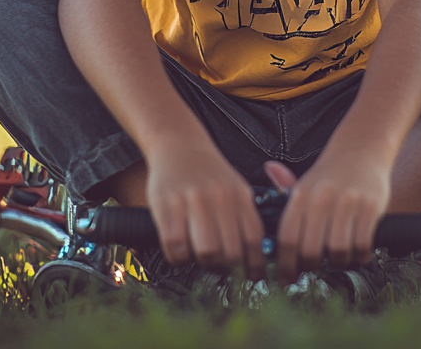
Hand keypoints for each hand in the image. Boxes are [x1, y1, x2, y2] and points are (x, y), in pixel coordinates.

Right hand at [146, 143, 265, 278]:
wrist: (178, 144)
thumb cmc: (209, 173)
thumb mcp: (235, 187)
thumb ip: (244, 217)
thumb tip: (255, 258)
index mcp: (239, 194)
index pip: (254, 238)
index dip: (255, 264)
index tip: (252, 277)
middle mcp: (218, 196)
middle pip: (229, 252)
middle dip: (225, 267)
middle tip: (218, 265)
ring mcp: (191, 199)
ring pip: (204, 251)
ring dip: (201, 263)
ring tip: (198, 257)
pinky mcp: (165, 204)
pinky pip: (174, 246)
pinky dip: (178, 257)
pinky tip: (180, 250)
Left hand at [268, 152, 390, 281]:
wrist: (361, 148)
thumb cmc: (330, 174)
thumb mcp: (305, 185)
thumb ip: (284, 209)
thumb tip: (263, 236)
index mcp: (301, 194)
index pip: (286, 238)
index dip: (285, 265)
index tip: (286, 279)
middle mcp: (322, 196)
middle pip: (310, 250)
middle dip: (312, 267)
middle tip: (316, 267)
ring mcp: (347, 200)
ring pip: (337, 250)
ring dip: (338, 262)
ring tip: (339, 257)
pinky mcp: (370, 205)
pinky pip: (362, 244)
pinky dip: (360, 255)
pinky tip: (358, 251)